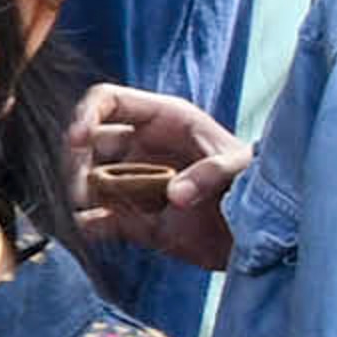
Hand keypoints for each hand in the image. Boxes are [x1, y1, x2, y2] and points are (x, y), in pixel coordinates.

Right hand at [67, 86, 246, 269]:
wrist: (261, 235)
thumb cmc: (256, 186)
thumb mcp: (242, 168)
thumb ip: (211, 174)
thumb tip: (174, 195)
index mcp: (163, 120)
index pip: (108, 101)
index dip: (85, 114)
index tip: (75, 140)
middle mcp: (142, 147)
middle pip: (89, 143)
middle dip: (77, 162)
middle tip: (81, 188)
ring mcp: (135, 183)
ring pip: (88, 180)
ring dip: (80, 193)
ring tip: (88, 208)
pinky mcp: (134, 218)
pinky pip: (99, 219)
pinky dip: (89, 224)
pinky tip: (90, 228)